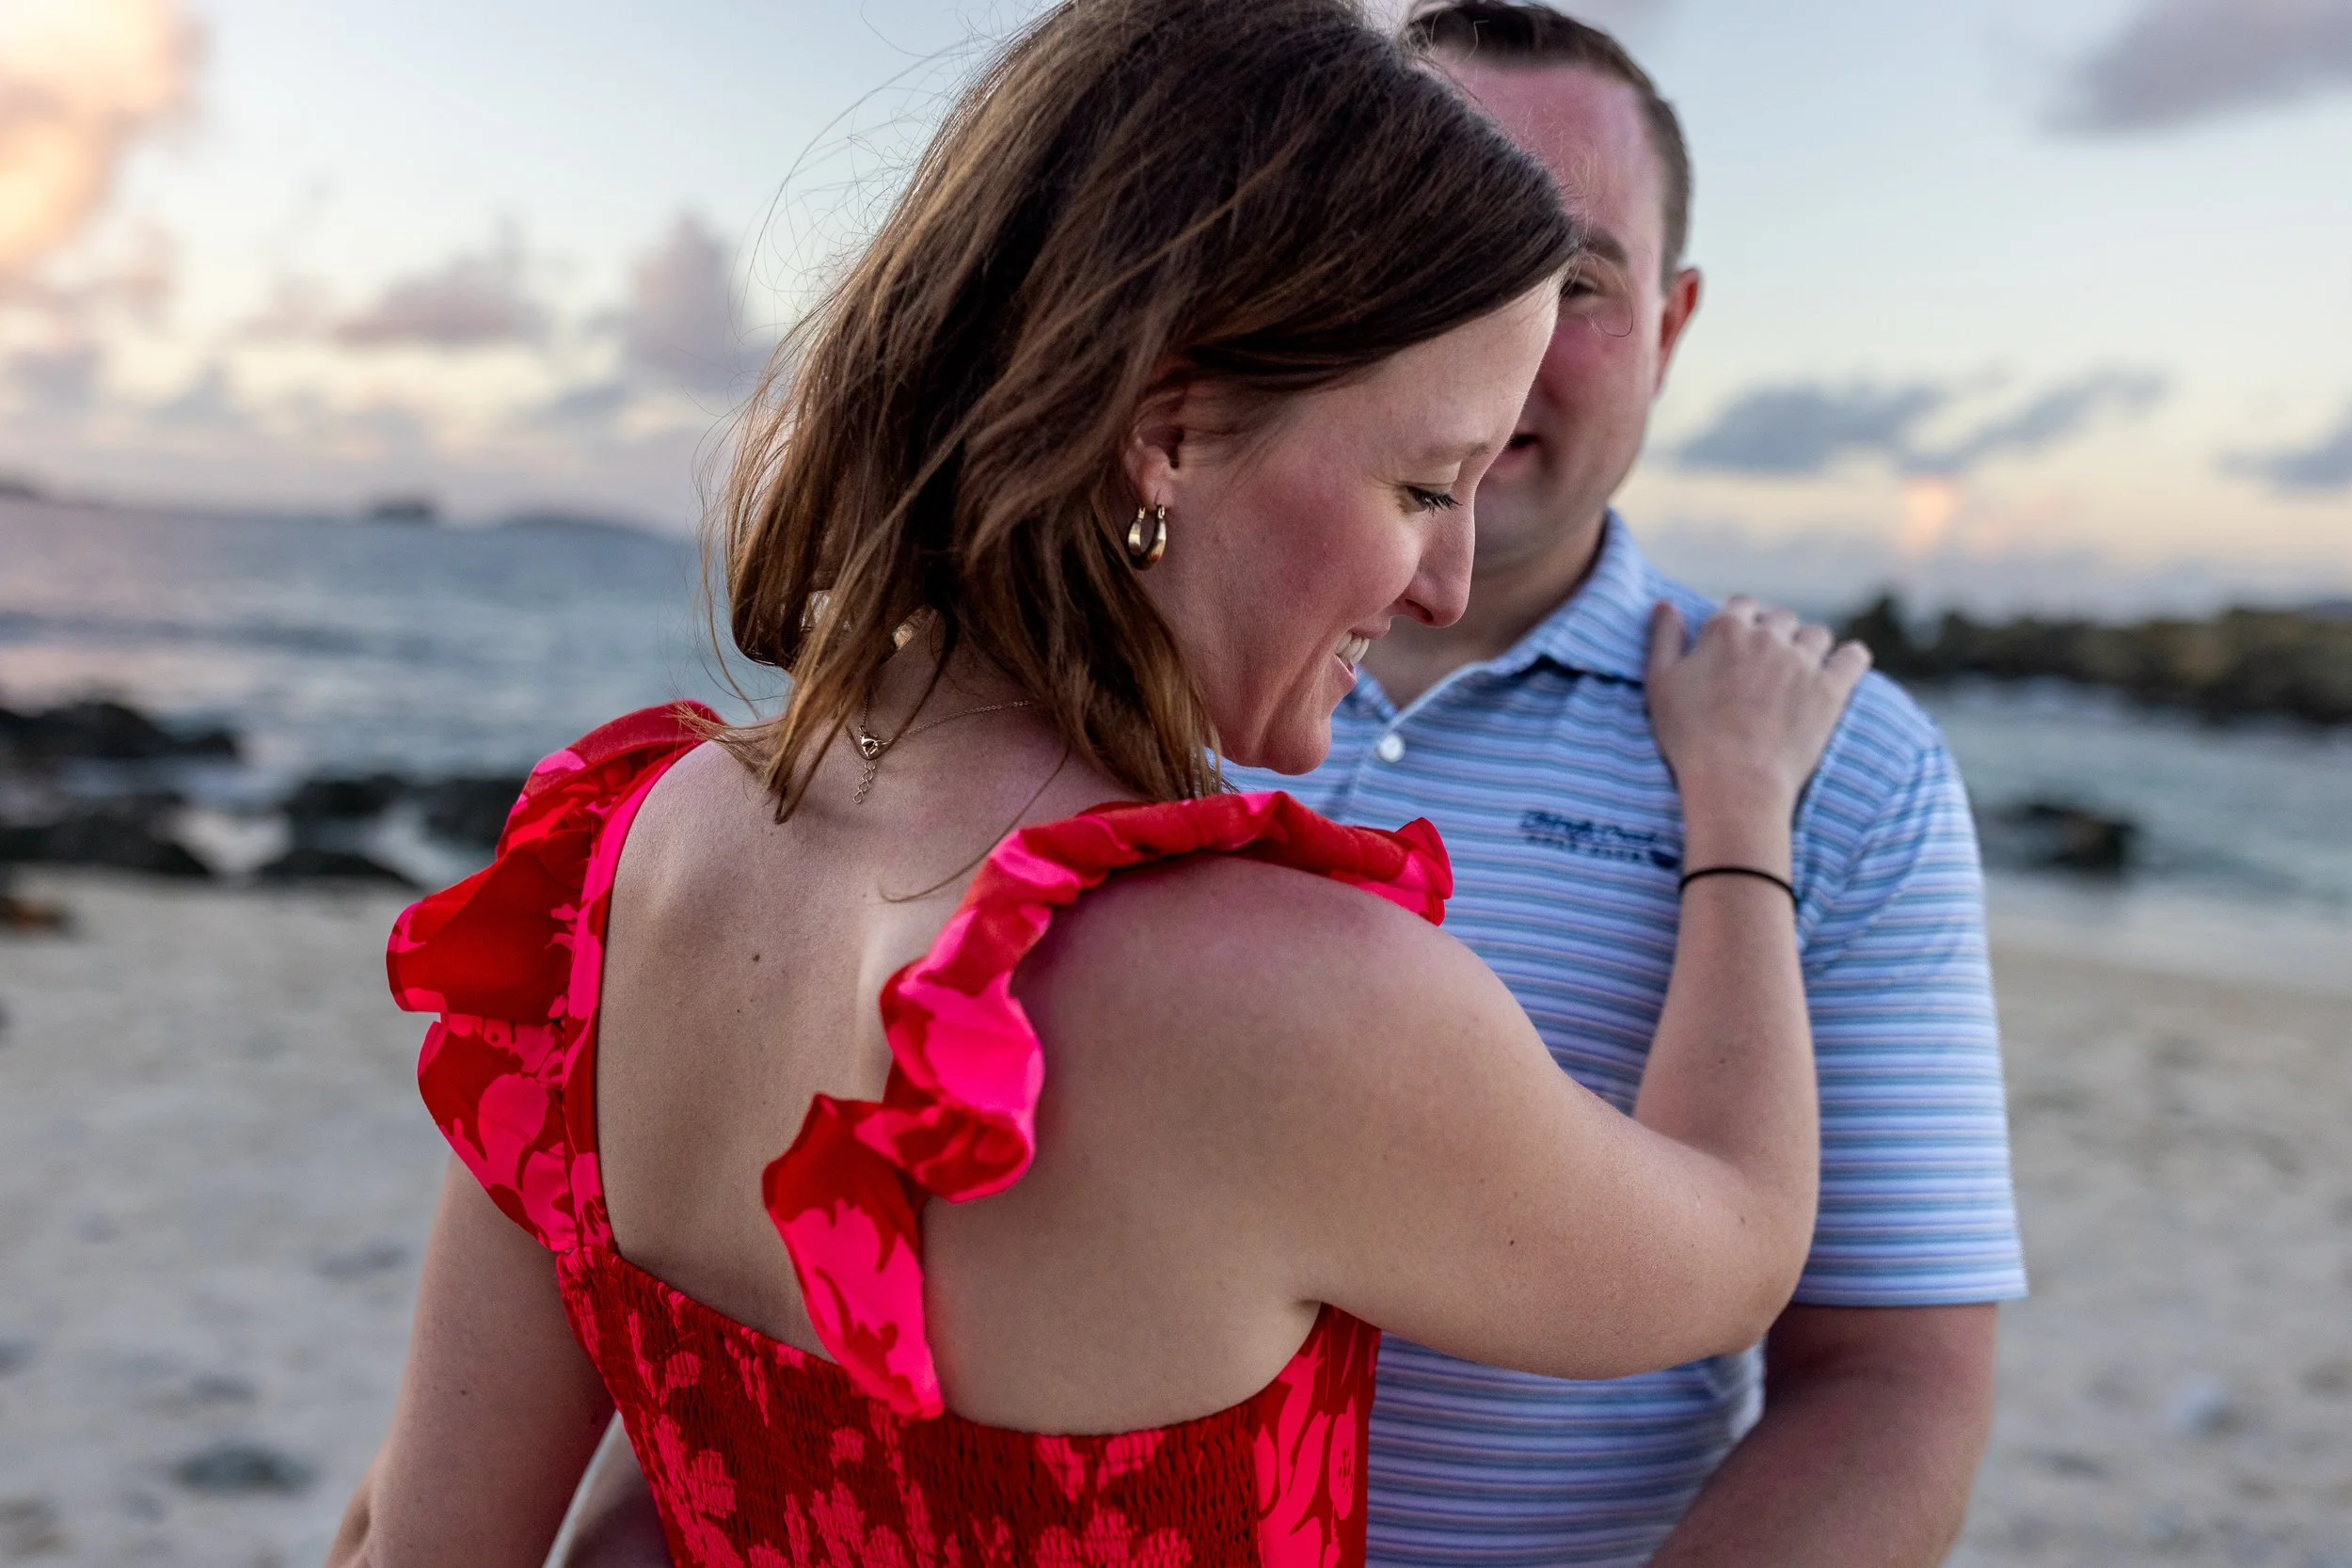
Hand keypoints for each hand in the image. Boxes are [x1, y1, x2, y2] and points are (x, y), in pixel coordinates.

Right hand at [1646, 596, 1869, 840]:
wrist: (1735, 780)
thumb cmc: (1690, 736)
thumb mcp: (1659, 684)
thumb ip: (1663, 638)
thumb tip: (1666, 603)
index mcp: (1726, 630)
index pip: (1740, 605)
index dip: (1739, 621)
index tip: (1736, 644)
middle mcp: (1768, 636)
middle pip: (1780, 618)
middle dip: (1774, 634)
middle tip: (1765, 665)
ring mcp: (1803, 661)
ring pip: (1816, 634)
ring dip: (1808, 646)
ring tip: (1799, 670)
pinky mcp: (1831, 688)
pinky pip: (1853, 657)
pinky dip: (1850, 658)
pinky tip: (1844, 666)